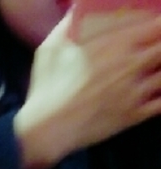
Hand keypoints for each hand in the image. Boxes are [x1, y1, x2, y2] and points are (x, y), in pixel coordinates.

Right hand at [14, 12, 160, 168]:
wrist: (46, 130)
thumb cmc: (47, 89)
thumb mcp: (51, 49)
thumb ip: (68, 25)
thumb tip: (76, 9)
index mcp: (117, 45)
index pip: (158, 25)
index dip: (160, 26)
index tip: (157, 27)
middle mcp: (132, 65)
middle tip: (156, 51)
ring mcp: (135, 92)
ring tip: (157, 71)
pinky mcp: (133, 115)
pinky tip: (159, 94)